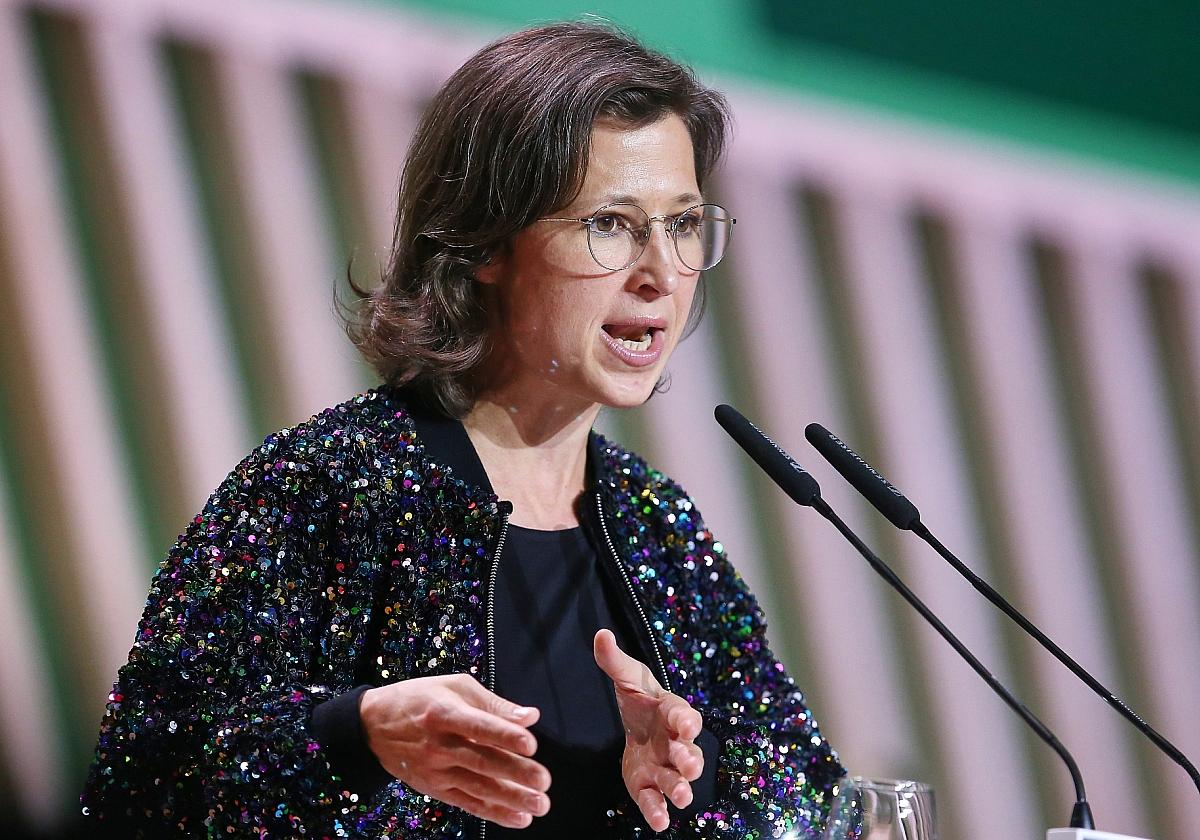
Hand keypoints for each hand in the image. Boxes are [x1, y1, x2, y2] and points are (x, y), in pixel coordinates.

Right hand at [359, 673, 550, 829]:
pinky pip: (467, 803)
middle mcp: (439, 744)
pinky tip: (518, 818)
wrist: (372, 726)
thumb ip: (494, 704)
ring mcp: (436, 770)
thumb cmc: (419, 698)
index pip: (478, 726)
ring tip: (539, 804)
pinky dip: (493, 812)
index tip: (531, 744)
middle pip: (481, 760)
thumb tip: (530, 717)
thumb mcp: (454, 687)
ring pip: (478, 786)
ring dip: (511, 798)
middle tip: (544, 780)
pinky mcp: (435, 788)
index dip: (504, 735)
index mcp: (444, 713)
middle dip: (515, 772)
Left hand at [594, 628, 704, 831]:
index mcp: (672, 713)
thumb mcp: (627, 676)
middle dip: (690, 759)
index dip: (686, 719)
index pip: (682, 714)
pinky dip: (658, 812)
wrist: (638, 723)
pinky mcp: (648, 785)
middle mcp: (675, 743)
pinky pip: (656, 800)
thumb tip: (600, 635)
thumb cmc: (641, 698)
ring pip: (678, 781)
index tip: (687, 724)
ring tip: (681, 797)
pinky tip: (658, 822)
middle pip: (689, 753)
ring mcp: (664, 767)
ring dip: (680, 789)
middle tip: (687, 764)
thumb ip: (614, 660)